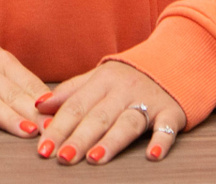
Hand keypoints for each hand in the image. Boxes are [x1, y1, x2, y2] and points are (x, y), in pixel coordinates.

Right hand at [0, 20, 48, 139]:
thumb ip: (20, 82)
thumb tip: (51, 104)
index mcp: (0, 59)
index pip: (27, 82)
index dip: (45, 101)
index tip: (61, 117)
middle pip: (11, 94)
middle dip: (33, 113)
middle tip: (51, 129)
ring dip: (9, 117)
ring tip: (27, 131)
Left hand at [36, 59, 186, 164]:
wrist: (176, 56)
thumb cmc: (131, 74)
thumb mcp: (99, 76)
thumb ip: (71, 91)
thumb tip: (39, 106)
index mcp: (102, 80)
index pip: (75, 106)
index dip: (58, 127)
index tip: (43, 148)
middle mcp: (123, 90)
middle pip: (98, 116)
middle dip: (78, 138)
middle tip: (62, 158)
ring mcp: (148, 100)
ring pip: (127, 122)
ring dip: (110, 141)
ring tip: (94, 159)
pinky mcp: (171, 111)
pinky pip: (166, 127)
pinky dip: (161, 141)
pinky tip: (152, 155)